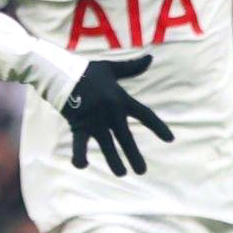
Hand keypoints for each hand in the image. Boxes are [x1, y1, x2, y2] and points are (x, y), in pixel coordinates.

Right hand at [61, 56, 173, 176]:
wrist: (62, 72)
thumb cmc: (87, 71)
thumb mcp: (111, 68)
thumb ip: (131, 67)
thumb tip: (150, 58)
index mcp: (121, 100)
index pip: (145, 115)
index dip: (158, 127)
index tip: (170, 139)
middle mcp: (111, 113)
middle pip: (127, 138)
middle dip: (134, 156)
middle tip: (142, 171)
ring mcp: (95, 121)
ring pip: (107, 147)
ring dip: (114, 162)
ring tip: (122, 174)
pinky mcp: (79, 126)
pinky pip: (80, 145)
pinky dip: (79, 156)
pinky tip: (82, 166)